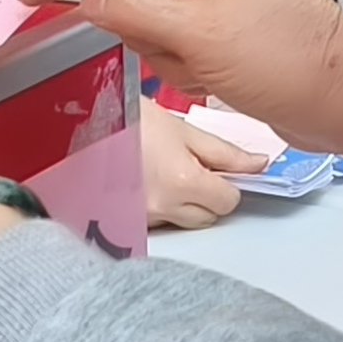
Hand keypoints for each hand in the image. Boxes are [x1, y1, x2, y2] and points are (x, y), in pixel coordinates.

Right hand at [31, 0, 342, 166]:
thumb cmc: (281, 60)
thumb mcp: (198, 36)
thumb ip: (133, 10)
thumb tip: (88, 1)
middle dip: (138, 22)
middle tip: (175, 54)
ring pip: (145, 9)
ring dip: (161, 48)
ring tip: (202, 68)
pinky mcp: (219, 17)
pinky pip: (169, 33)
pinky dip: (177, 60)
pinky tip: (211, 77)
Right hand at [138, 102, 246, 231]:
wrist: (84, 123)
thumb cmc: (130, 119)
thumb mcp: (184, 129)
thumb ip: (226, 153)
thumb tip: (258, 164)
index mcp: (182, 181)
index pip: (228, 202)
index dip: (229, 185)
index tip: (219, 170)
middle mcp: (162, 206)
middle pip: (208, 217)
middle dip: (208, 196)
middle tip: (193, 167)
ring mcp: (141, 218)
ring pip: (182, 222)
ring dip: (184, 203)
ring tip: (165, 171)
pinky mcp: (125, 222)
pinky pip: (158, 222)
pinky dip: (161, 207)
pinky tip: (149, 182)